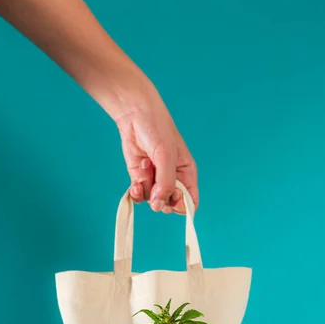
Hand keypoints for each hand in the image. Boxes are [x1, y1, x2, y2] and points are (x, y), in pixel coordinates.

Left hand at [115, 84, 197, 213]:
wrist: (134, 116)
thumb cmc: (157, 130)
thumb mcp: (166, 156)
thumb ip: (166, 183)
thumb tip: (159, 205)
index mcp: (186, 174)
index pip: (190, 201)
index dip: (182, 206)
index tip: (173, 201)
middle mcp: (172, 180)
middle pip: (170, 205)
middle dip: (162, 200)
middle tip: (157, 187)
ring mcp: (155, 180)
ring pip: (153, 201)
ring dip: (147, 188)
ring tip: (146, 166)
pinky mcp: (140, 178)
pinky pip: (140, 196)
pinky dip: (137, 192)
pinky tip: (136, 183)